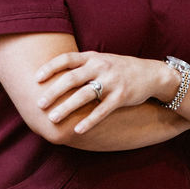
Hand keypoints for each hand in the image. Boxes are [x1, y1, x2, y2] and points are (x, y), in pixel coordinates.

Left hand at [35, 50, 177, 134]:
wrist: (152, 74)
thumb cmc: (120, 69)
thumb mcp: (102, 61)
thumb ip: (82, 66)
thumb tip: (53, 78)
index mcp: (94, 58)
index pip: (67, 59)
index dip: (51, 67)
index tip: (36, 79)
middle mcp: (102, 67)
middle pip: (72, 78)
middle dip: (54, 92)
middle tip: (39, 104)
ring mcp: (112, 81)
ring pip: (85, 95)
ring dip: (66, 107)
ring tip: (53, 119)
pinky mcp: (122, 96)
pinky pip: (102, 110)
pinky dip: (89, 121)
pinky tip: (77, 131)